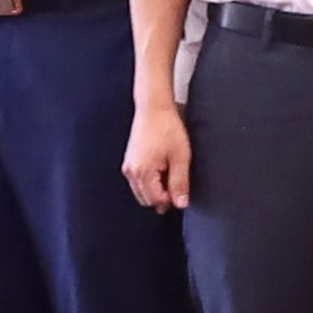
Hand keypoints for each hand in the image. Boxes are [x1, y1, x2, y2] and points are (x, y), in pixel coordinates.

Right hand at [124, 95, 192, 210]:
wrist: (154, 109)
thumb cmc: (167, 128)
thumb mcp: (181, 157)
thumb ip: (180, 182)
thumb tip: (181, 203)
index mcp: (142, 172)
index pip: (155, 200)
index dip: (171, 200)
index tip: (183, 193)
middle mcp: (131, 172)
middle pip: (146, 199)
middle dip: (162, 197)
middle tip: (179, 185)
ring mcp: (128, 167)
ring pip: (142, 191)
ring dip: (156, 190)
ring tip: (171, 173)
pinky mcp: (130, 161)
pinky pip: (139, 181)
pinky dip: (151, 182)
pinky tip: (163, 170)